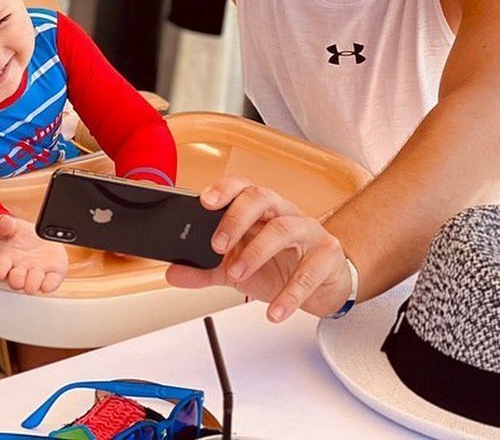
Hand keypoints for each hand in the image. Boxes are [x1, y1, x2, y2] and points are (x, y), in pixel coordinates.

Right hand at [0, 214, 67, 293]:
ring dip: (33, 283)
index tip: (0, 272)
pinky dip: (49, 284)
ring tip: (36, 272)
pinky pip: (50, 284)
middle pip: (15, 282)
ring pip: (32, 286)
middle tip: (21, 270)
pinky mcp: (52, 275)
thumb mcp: (10, 226)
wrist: (40, 239)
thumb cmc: (20, 236)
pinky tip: (49, 280)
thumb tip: (4, 221)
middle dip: (17, 280)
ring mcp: (36, 274)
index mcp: (7, 259)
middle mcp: (20, 270)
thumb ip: (4, 224)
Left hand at [165, 178, 352, 321]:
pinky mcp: (327, 256)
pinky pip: (309, 271)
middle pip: (260, 197)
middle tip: (217, 245)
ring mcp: (308, 231)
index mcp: (260, 210)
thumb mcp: (237, 268)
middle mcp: (284, 212)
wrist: (322, 286)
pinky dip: (290, 294)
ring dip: (257, 252)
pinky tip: (275, 310)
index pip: (241, 187)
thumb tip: (172, 273)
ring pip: (284, 228)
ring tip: (238, 276)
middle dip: (235, 218)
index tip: (204, 201)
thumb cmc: (279, 267)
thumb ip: (205, 270)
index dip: (224, 189)